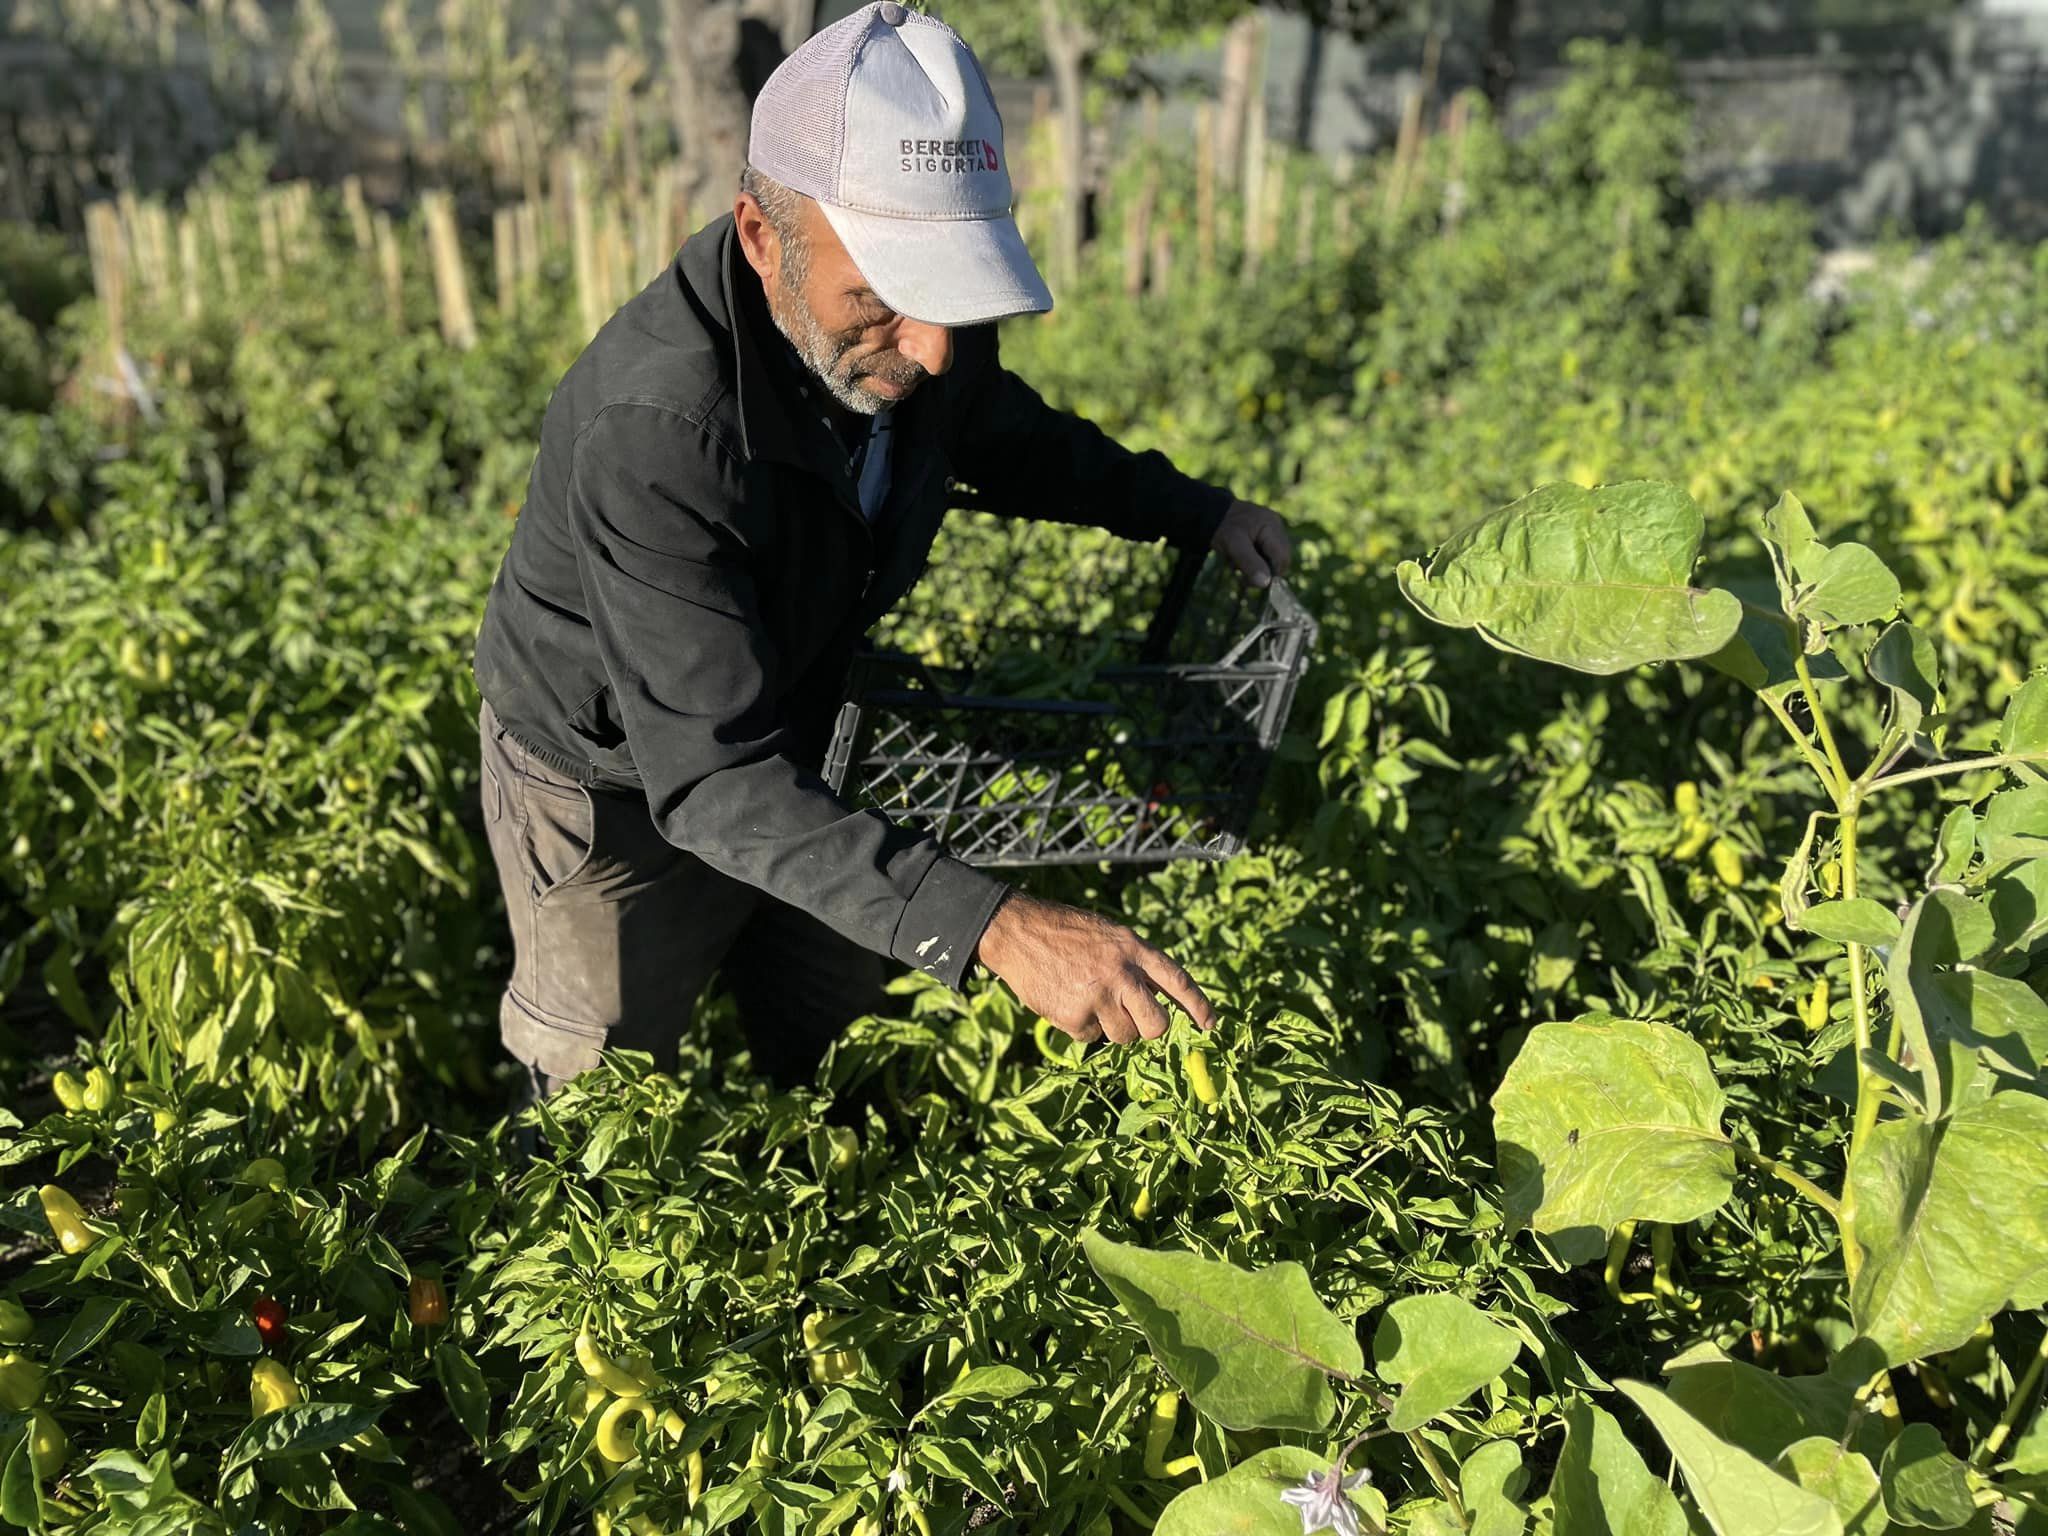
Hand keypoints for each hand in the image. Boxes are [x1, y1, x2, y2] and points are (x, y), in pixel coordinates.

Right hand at [973, 891, 1216, 1045]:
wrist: (1018, 932)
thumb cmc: (1065, 933)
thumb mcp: (1109, 936)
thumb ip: (1135, 964)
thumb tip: (1157, 1000)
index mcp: (1133, 948)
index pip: (1177, 981)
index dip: (1198, 1005)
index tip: (1210, 1025)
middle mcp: (1121, 973)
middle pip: (1155, 1024)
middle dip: (1148, 1030)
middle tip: (1133, 1022)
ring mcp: (1098, 996)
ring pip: (1123, 1036)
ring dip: (1110, 1027)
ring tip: (1088, 999)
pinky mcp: (1074, 1016)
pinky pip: (1090, 1037)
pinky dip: (1081, 1027)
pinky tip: (1066, 1001)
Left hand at [1211, 499, 1292, 588]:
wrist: (1209, 513)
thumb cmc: (1222, 526)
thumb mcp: (1233, 544)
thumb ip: (1249, 563)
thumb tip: (1265, 583)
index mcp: (1272, 526)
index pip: (1282, 558)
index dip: (1271, 574)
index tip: (1251, 581)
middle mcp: (1276, 527)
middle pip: (1279, 560)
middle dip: (1261, 571)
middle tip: (1241, 575)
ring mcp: (1271, 531)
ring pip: (1270, 560)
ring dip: (1254, 567)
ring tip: (1235, 562)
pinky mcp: (1263, 536)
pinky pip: (1263, 555)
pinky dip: (1251, 561)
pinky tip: (1237, 558)